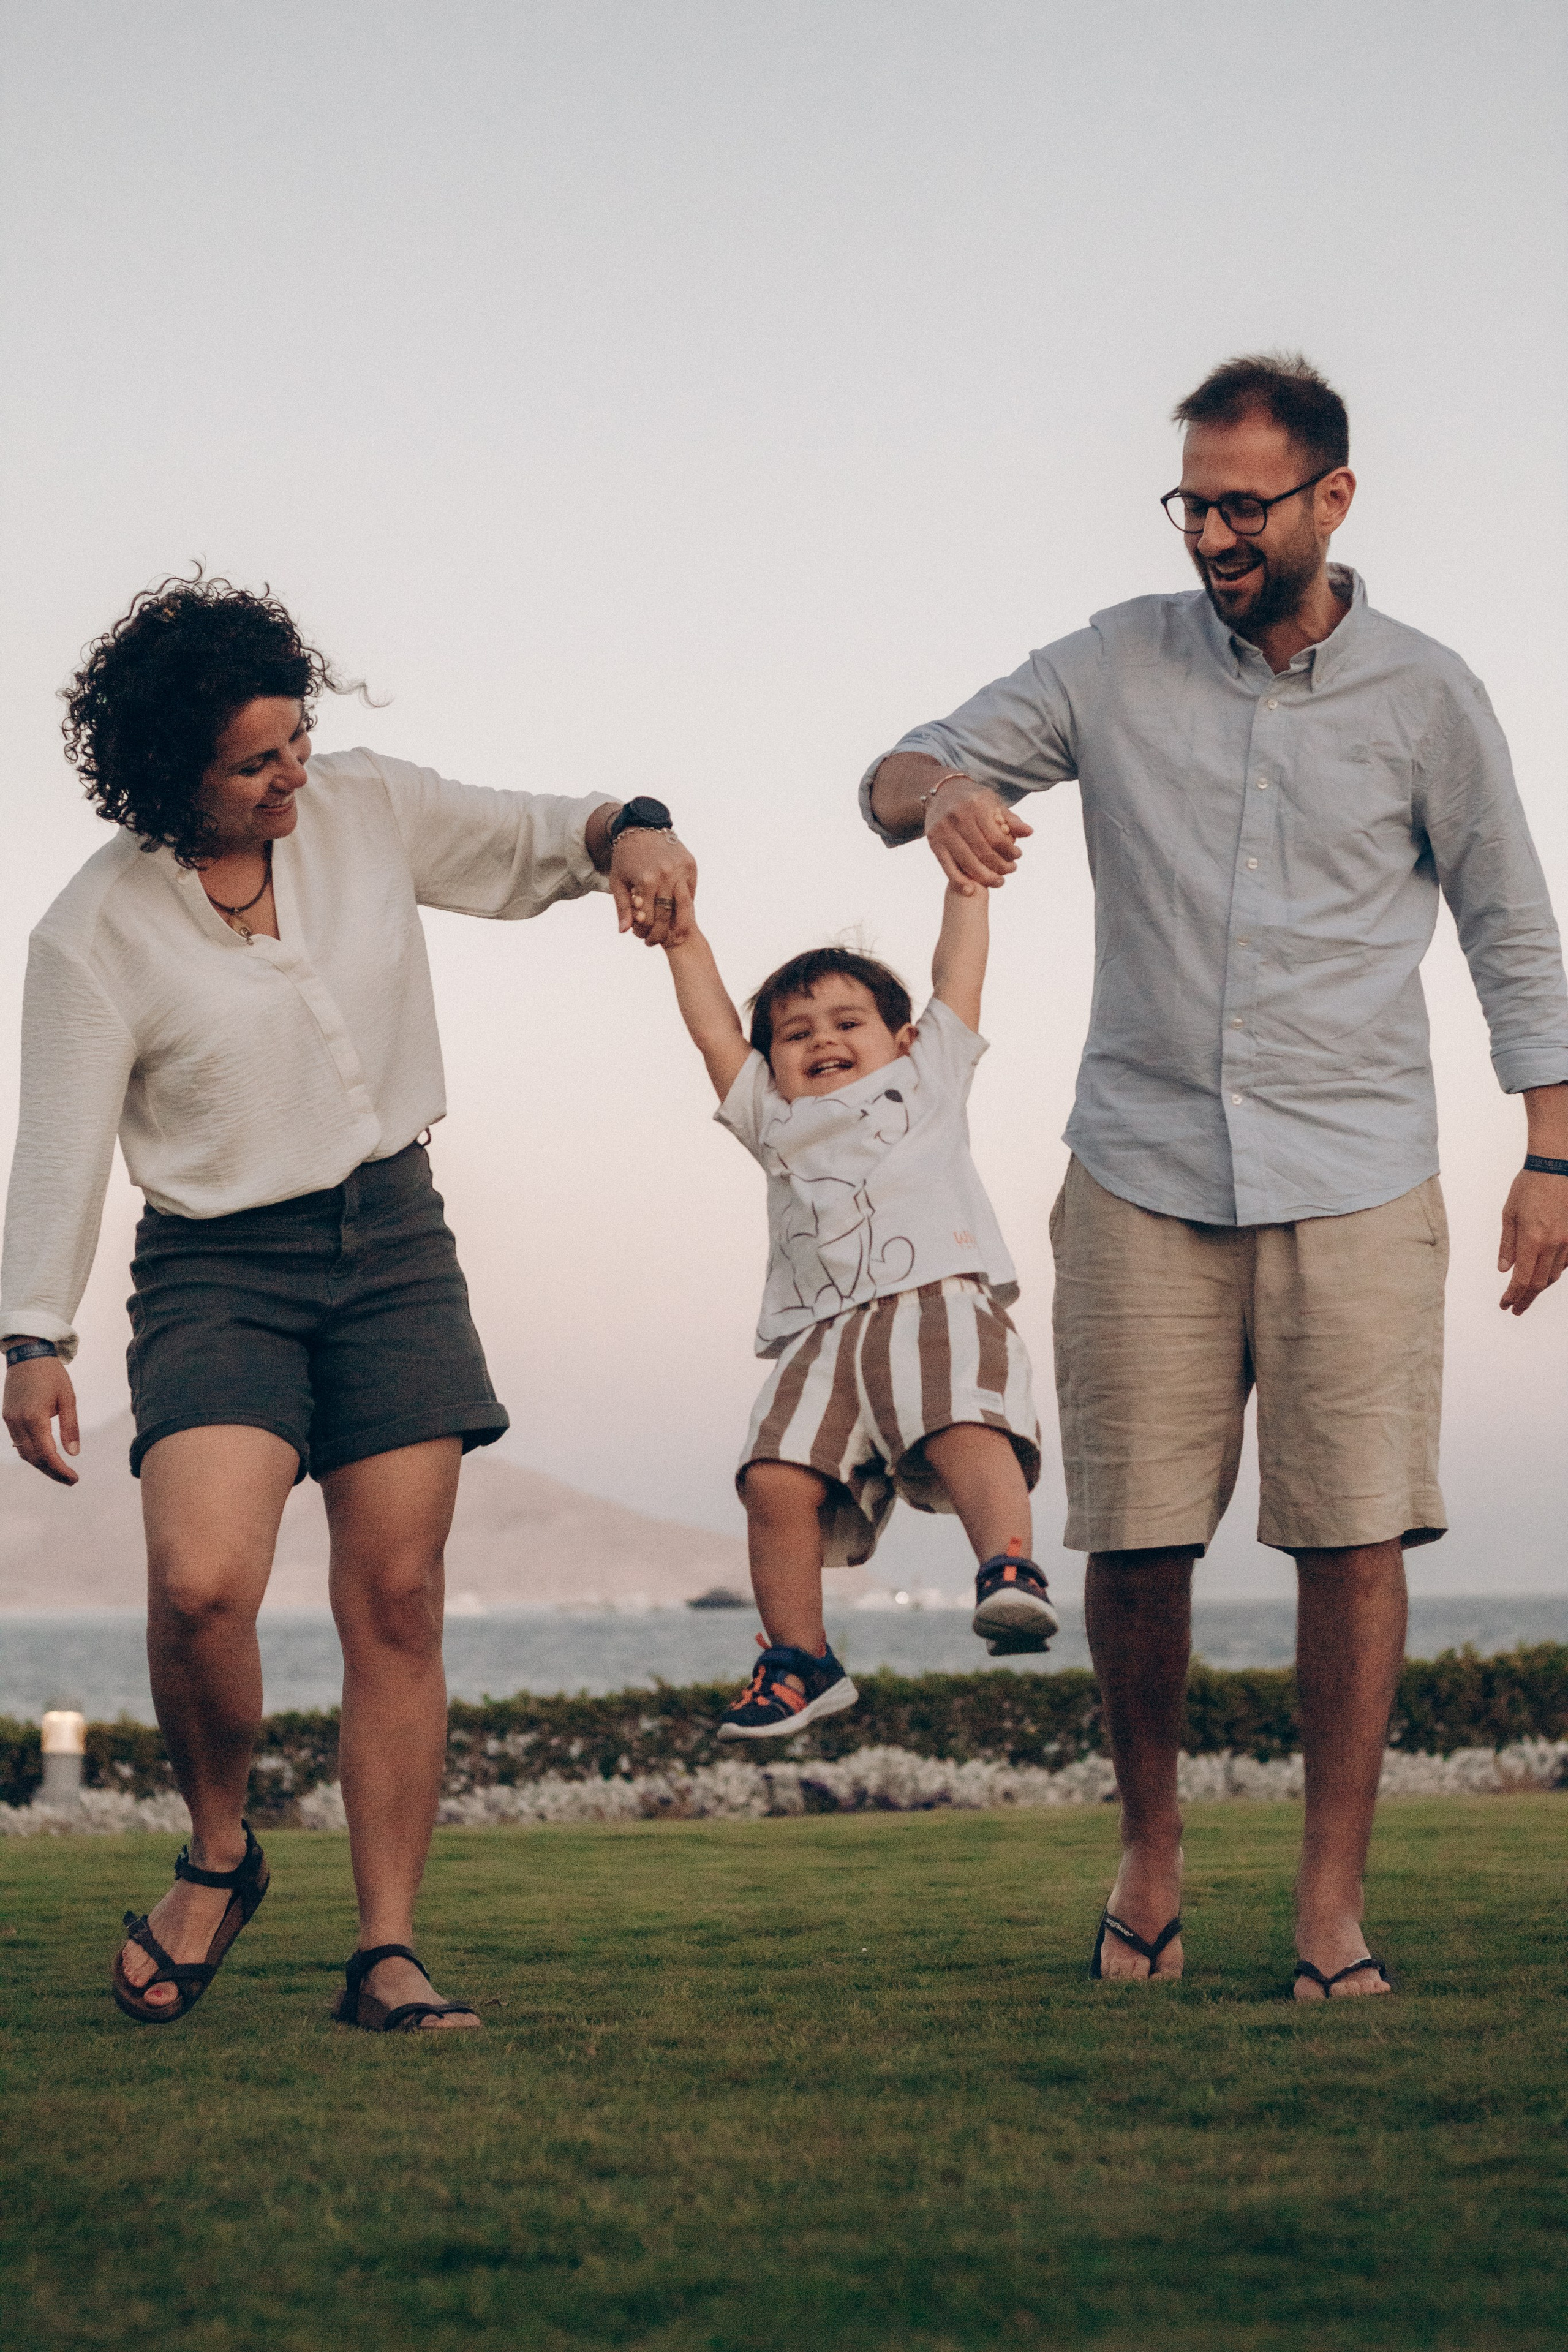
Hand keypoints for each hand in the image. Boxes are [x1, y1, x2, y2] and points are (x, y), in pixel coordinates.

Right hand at [3, 1354, 80, 1483]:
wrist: (27, 1354)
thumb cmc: (51, 1374)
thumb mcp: (68, 1399)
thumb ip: (70, 1427)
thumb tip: (74, 1453)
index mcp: (35, 1418)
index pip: (46, 1454)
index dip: (60, 1470)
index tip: (74, 1479)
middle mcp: (18, 1422)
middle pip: (33, 1458)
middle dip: (51, 1471)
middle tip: (70, 1479)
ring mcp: (10, 1419)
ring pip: (23, 1452)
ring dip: (41, 1464)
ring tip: (59, 1470)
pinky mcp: (7, 1416)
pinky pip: (18, 1442)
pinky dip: (31, 1452)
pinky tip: (44, 1455)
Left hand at [611, 829, 696, 946]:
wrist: (641, 827)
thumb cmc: (625, 857)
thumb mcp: (617, 881)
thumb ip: (622, 907)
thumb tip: (625, 932)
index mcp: (646, 880)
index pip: (649, 917)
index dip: (645, 932)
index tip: (642, 938)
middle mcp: (665, 875)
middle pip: (667, 915)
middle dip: (662, 933)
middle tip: (657, 942)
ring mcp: (680, 869)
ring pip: (685, 906)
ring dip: (682, 926)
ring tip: (678, 938)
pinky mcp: (690, 865)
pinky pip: (691, 891)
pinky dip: (687, 905)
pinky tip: (681, 915)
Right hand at [923, 777, 1032, 892]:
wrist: (941, 792)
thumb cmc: (973, 799)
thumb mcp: (993, 802)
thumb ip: (1010, 819)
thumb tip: (1029, 833)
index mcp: (976, 806)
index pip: (996, 838)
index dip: (1010, 851)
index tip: (1018, 856)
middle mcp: (958, 818)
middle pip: (983, 853)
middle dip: (1000, 867)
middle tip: (1011, 871)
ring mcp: (944, 831)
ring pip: (967, 863)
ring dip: (985, 878)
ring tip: (999, 882)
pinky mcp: (934, 843)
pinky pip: (948, 867)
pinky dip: (959, 881)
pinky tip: (970, 890)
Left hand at [1497, 1169, 1567, 1313]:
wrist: (1557, 1167)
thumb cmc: (1529, 1186)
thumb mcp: (1509, 1214)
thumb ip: (1508, 1245)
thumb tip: (1504, 1269)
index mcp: (1533, 1240)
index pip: (1522, 1279)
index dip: (1513, 1296)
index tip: (1505, 1305)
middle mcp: (1553, 1244)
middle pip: (1539, 1283)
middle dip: (1526, 1298)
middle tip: (1515, 1308)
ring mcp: (1567, 1241)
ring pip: (1554, 1275)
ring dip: (1539, 1288)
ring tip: (1527, 1295)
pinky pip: (1565, 1263)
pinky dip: (1553, 1273)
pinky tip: (1544, 1275)